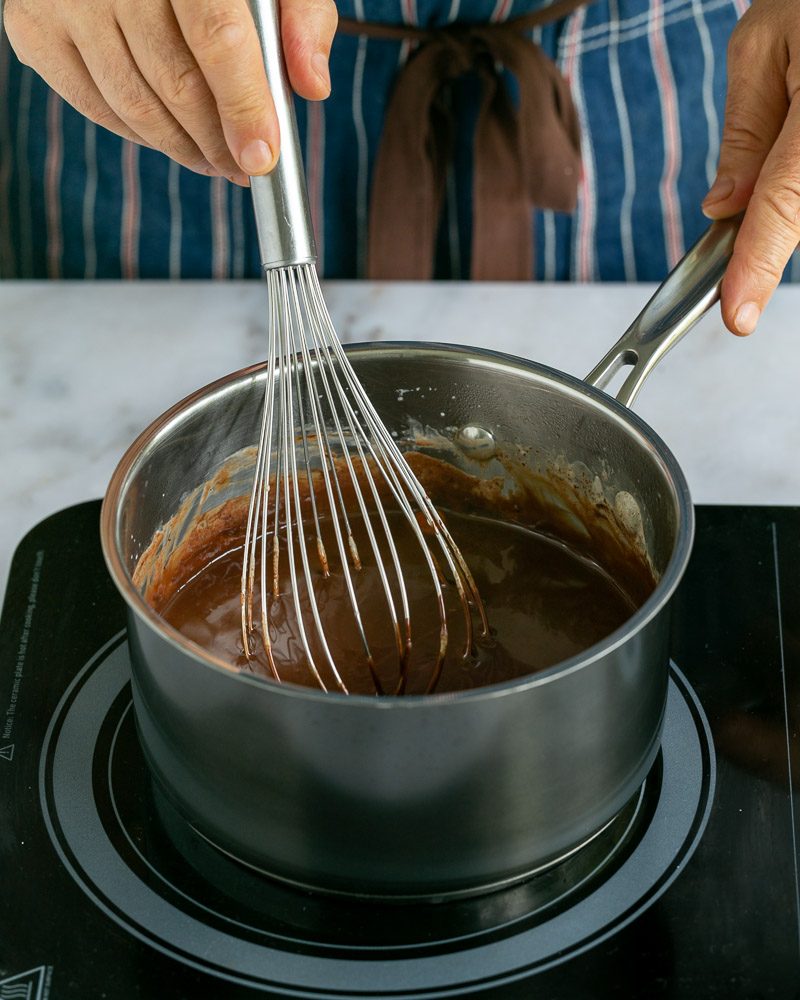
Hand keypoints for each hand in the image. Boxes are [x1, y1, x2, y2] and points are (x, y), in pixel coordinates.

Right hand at [2, 0, 336, 184]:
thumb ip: (300, 14)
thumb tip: (313, 85)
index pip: (216, 38)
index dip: (243, 106)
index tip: (263, 158)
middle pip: (174, 84)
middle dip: (218, 142)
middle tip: (246, 167)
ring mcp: (62, 0)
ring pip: (134, 105)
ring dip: (184, 149)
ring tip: (217, 160)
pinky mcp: (32, 28)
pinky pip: (95, 105)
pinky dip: (140, 134)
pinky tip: (173, 138)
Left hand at [702, 0, 799, 334]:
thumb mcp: (764, 43)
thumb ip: (745, 133)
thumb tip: (724, 209)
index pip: (785, 203)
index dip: (758, 265)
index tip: (737, 315)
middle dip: (771, 218)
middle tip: (764, 169)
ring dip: (793, 190)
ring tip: (796, 116)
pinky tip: (799, 134)